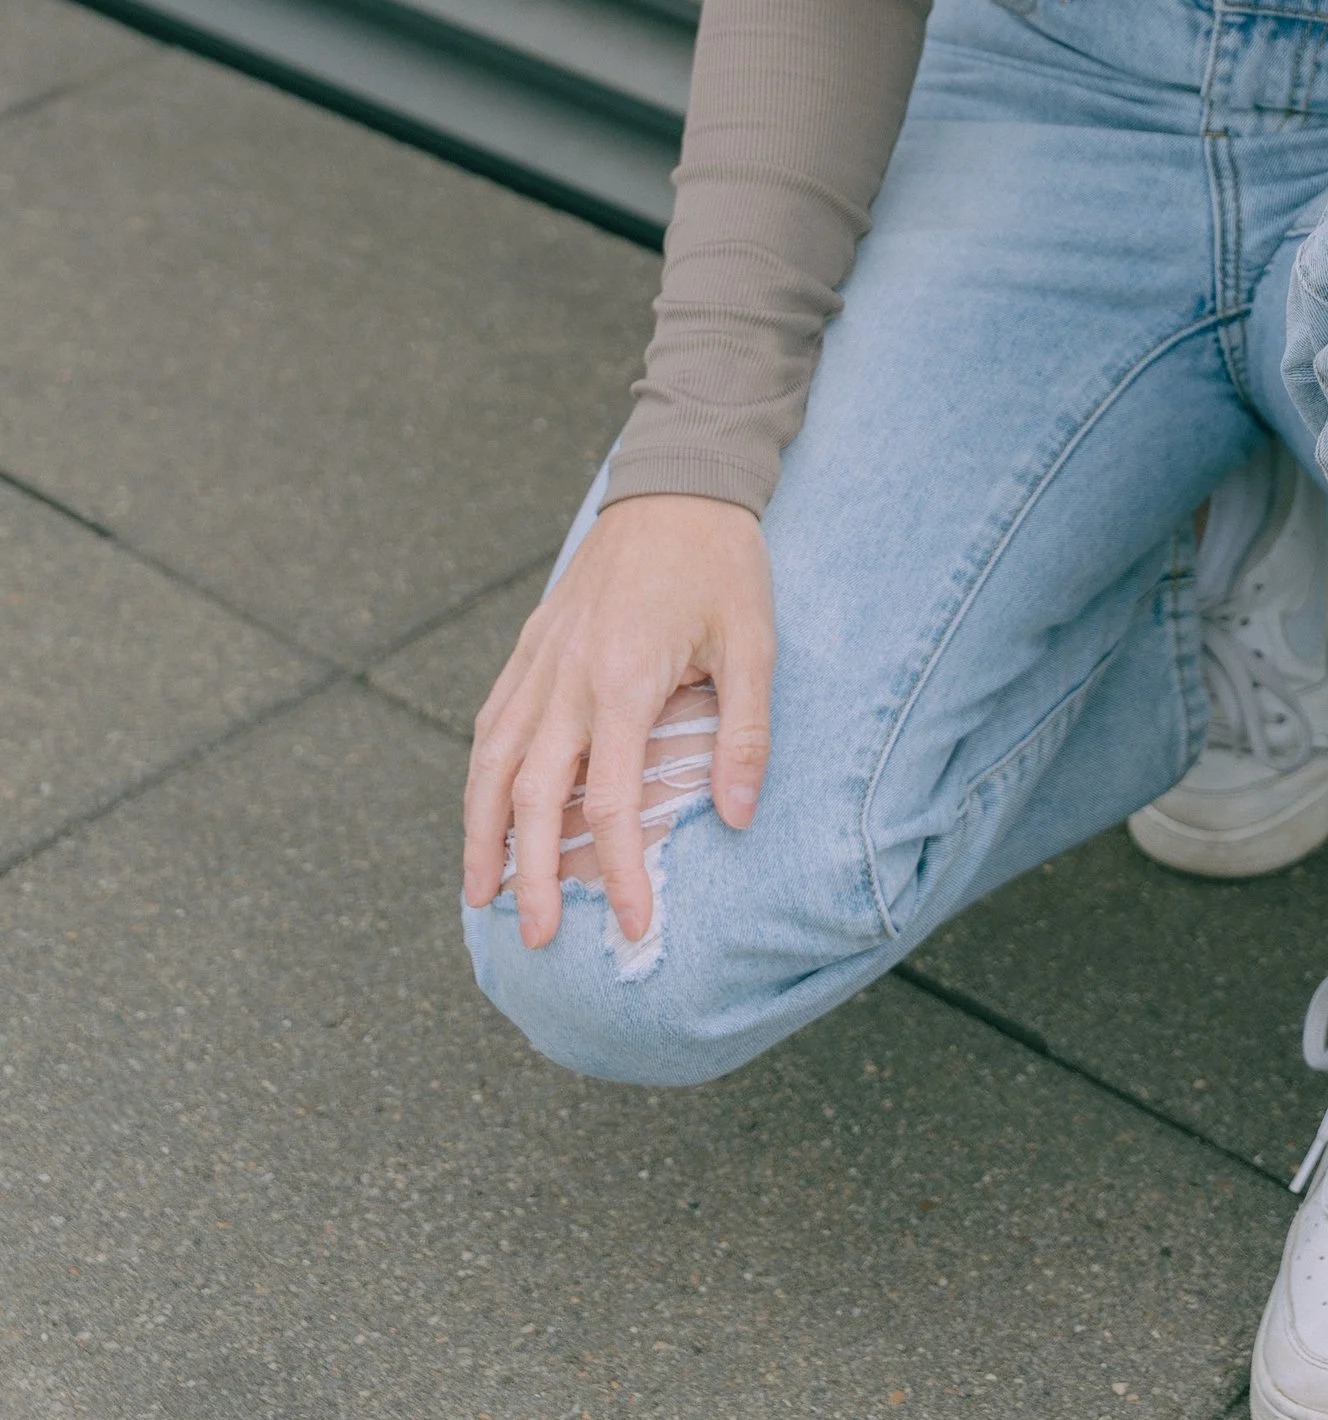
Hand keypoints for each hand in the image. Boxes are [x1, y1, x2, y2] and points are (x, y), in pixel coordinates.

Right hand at [461, 491, 774, 950]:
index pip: (609, 806)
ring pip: (492, 762)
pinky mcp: (532, 642)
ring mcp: (541, 659)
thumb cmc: (721, 562)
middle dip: (529, 876)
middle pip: (532, 799)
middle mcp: (567, 678)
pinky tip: (482, 805)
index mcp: (622, 683)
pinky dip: (481, 772)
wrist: (678, 481)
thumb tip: (739, 818)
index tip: (631, 925)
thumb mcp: (754, 642)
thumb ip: (745, 732)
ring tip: (479, 894)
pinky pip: (492, 719)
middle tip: (534, 938)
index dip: (617, 874)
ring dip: (480, 833)